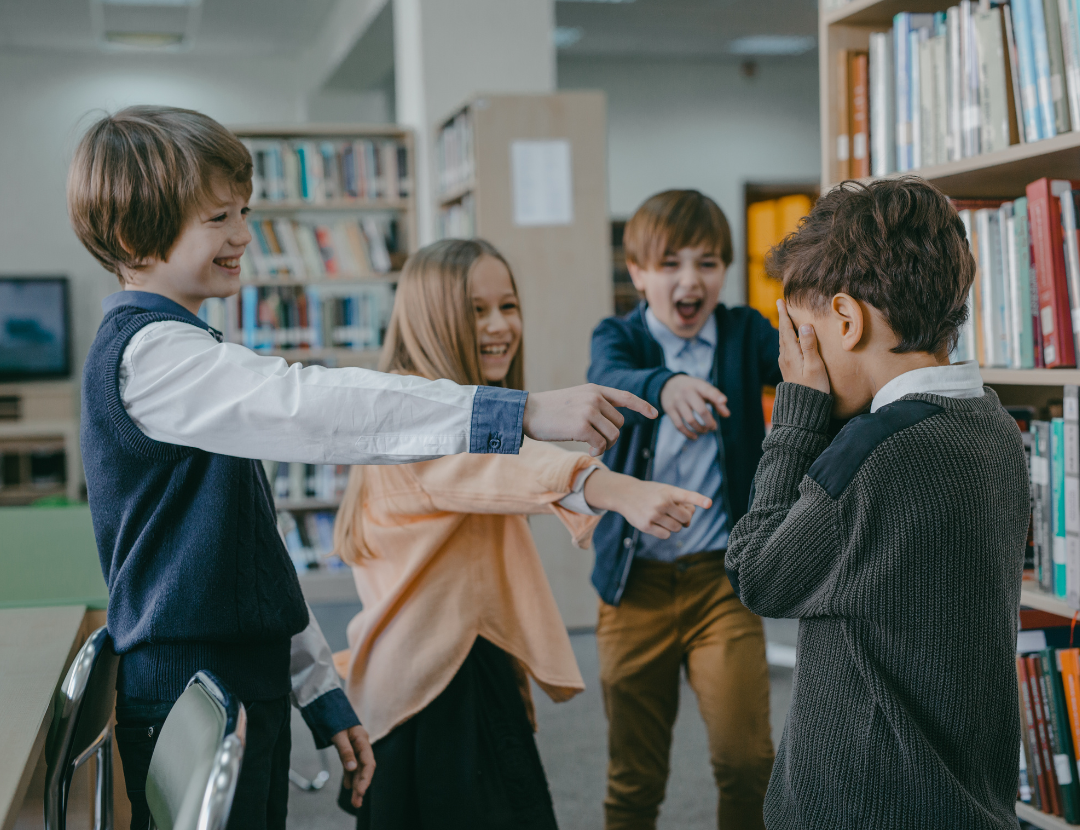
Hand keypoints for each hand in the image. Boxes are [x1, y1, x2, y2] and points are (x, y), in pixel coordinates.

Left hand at [330, 725, 375, 809]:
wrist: (326, 705)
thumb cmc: (333, 717)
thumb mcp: (338, 734)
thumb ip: (345, 751)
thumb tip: (352, 769)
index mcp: (362, 739)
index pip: (368, 762)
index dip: (366, 778)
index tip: (361, 791)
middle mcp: (361, 744)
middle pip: (364, 768)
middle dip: (361, 786)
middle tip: (357, 803)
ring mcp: (355, 747)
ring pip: (358, 768)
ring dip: (356, 784)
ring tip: (355, 801)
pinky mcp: (348, 749)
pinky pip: (351, 765)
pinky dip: (349, 775)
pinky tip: (348, 786)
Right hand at [523, 384, 657, 456]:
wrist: (526, 412)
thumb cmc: (549, 410)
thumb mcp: (575, 399)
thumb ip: (594, 405)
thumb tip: (613, 425)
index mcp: (594, 389)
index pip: (626, 396)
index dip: (642, 406)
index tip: (655, 414)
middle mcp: (594, 397)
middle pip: (619, 423)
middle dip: (611, 435)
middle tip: (596, 442)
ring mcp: (588, 411)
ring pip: (613, 435)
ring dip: (605, 445)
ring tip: (591, 446)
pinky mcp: (581, 426)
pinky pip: (601, 444)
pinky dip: (597, 451)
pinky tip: (588, 451)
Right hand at [584, 468, 711, 538]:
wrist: (625, 494)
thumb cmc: (650, 493)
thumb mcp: (665, 491)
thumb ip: (680, 504)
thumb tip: (688, 523)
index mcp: (669, 491)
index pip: (687, 496)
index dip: (699, 499)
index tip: (708, 503)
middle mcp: (662, 502)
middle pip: (686, 518)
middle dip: (683, 518)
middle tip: (674, 512)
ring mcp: (653, 514)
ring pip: (677, 528)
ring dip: (674, 525)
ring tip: (663, 516)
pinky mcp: (646, 526)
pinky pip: (666, 535)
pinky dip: (665, 532)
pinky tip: (656, 523)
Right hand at [659, 375, 729, 439]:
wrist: (669, 385)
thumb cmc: (693, 390)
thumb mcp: (704, 390)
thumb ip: (716, 401)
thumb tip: (727, 415)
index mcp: (698, 385)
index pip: (708, 390)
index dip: (716, 396)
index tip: (724, 401)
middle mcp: (687, 392)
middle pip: (700, 410)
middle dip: (709, 422)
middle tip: (713, 427)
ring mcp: (677, 401)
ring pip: (690, 420)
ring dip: (700, 429)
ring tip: (705, 430)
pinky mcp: (669, 410)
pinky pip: (679, 425)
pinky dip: (688, 434)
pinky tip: (695, 436)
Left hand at [776, 300, 829, 394]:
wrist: (804, 409)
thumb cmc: (814, 388)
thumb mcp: (815, 366)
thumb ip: (810, 345)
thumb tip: (804, 325)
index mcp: (791, 353)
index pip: (786, 329)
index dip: (784, 315)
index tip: (780, 301)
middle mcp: (785, 357)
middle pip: (783, 333)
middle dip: (782, 318)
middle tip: (781, 305)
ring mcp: (786, 364)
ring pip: (783, 341)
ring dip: (784, 328)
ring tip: (785, 318)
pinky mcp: (789, 370)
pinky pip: (786, 348)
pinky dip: (787, 339)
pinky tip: (791, 340)